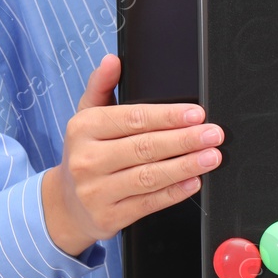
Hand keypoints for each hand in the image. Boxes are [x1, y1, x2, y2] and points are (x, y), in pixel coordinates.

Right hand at [41, 54, 222, 254]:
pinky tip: (194, 182)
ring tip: (211, 157)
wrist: (64, 205)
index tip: (197, 114)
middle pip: (145, 147)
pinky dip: (174, 193)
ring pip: (149, 177)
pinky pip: (148, 203)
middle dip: (185, 140)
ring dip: (186, 166)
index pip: (133, 119)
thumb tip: (112, 61)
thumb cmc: (86, 154)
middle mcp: (87, 160)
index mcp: (84, 129)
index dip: (168, 117)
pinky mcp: (109, 217)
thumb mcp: (86, 118)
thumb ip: (102, 87)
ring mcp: (96, 191)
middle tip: (213, 134)